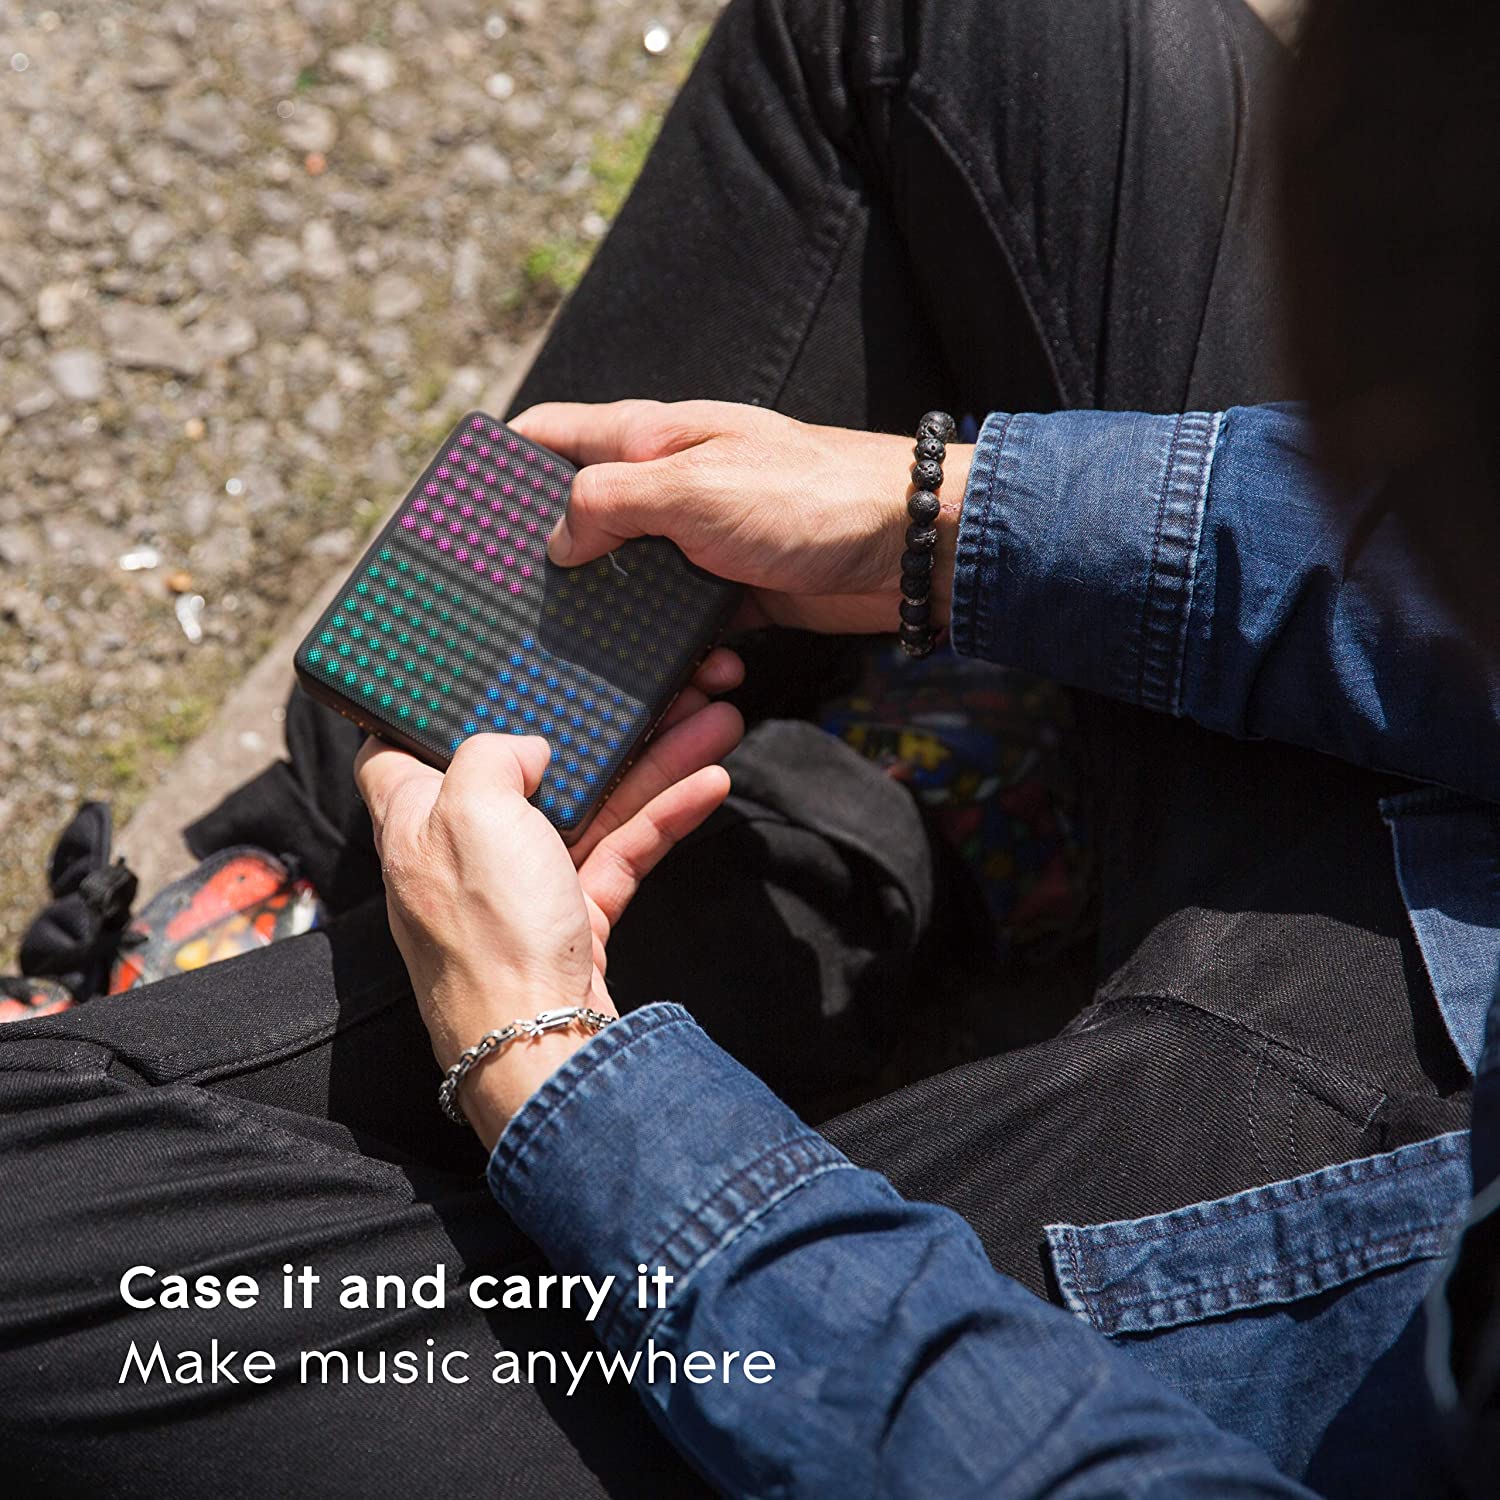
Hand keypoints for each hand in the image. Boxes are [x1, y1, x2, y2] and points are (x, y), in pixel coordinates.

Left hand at [355, 650, 743, 1147]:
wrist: (542, 1048)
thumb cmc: (489, 936)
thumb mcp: (471, 813)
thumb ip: (490, 755)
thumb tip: (527, 746)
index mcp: (418, 817)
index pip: (402, 747)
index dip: (434, 708)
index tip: (482, 674)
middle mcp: (466, 846)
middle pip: (532, 764)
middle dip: (597, 723)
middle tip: (657, 685)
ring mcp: (523, 883)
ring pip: (592, 801)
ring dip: (655, 758)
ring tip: (715, 715)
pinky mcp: (574, 914)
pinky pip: (623, 848)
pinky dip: (664, 815)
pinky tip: (710, 783)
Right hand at [509, 399, 971, 634]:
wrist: (910, 547)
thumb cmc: (810, 497)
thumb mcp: (694, 487)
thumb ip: (612, 502)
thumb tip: (553, 539)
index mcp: (651, 436)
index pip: (553, 433)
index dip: (501, 462)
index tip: (456, 508)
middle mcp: (670, 481)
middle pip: (584, 512)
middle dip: (548, 555)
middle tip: (509, 605)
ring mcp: (702, 537)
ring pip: (631, 576)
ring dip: (613, 614)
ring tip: (583, 655)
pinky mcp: (735, 587)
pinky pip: (683, 619)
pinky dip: (675, 646)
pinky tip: (678, 672)